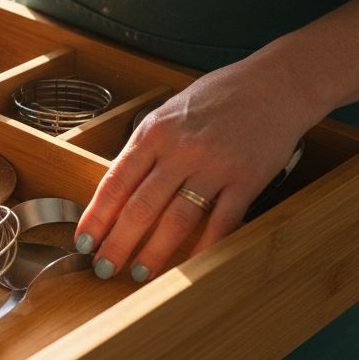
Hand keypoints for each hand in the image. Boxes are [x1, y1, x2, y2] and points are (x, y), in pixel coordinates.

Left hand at [73, 55, 319, 282]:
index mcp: (153, 132)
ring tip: (139, 274)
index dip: (97, 216)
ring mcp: (214, 167)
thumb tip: (118, 188)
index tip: (84, 241)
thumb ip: (145, 148)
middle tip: (104, 268)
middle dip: (118, 243)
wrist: (274, 85)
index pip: (115, 182)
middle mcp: (180, 150)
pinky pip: (222, 222)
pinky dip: (205, 248)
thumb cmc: (217, 97)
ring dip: (154, 252)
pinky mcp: (247, 180)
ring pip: (177, 219)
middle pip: (140, 206)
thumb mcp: (168, 113)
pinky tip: (189, 267)